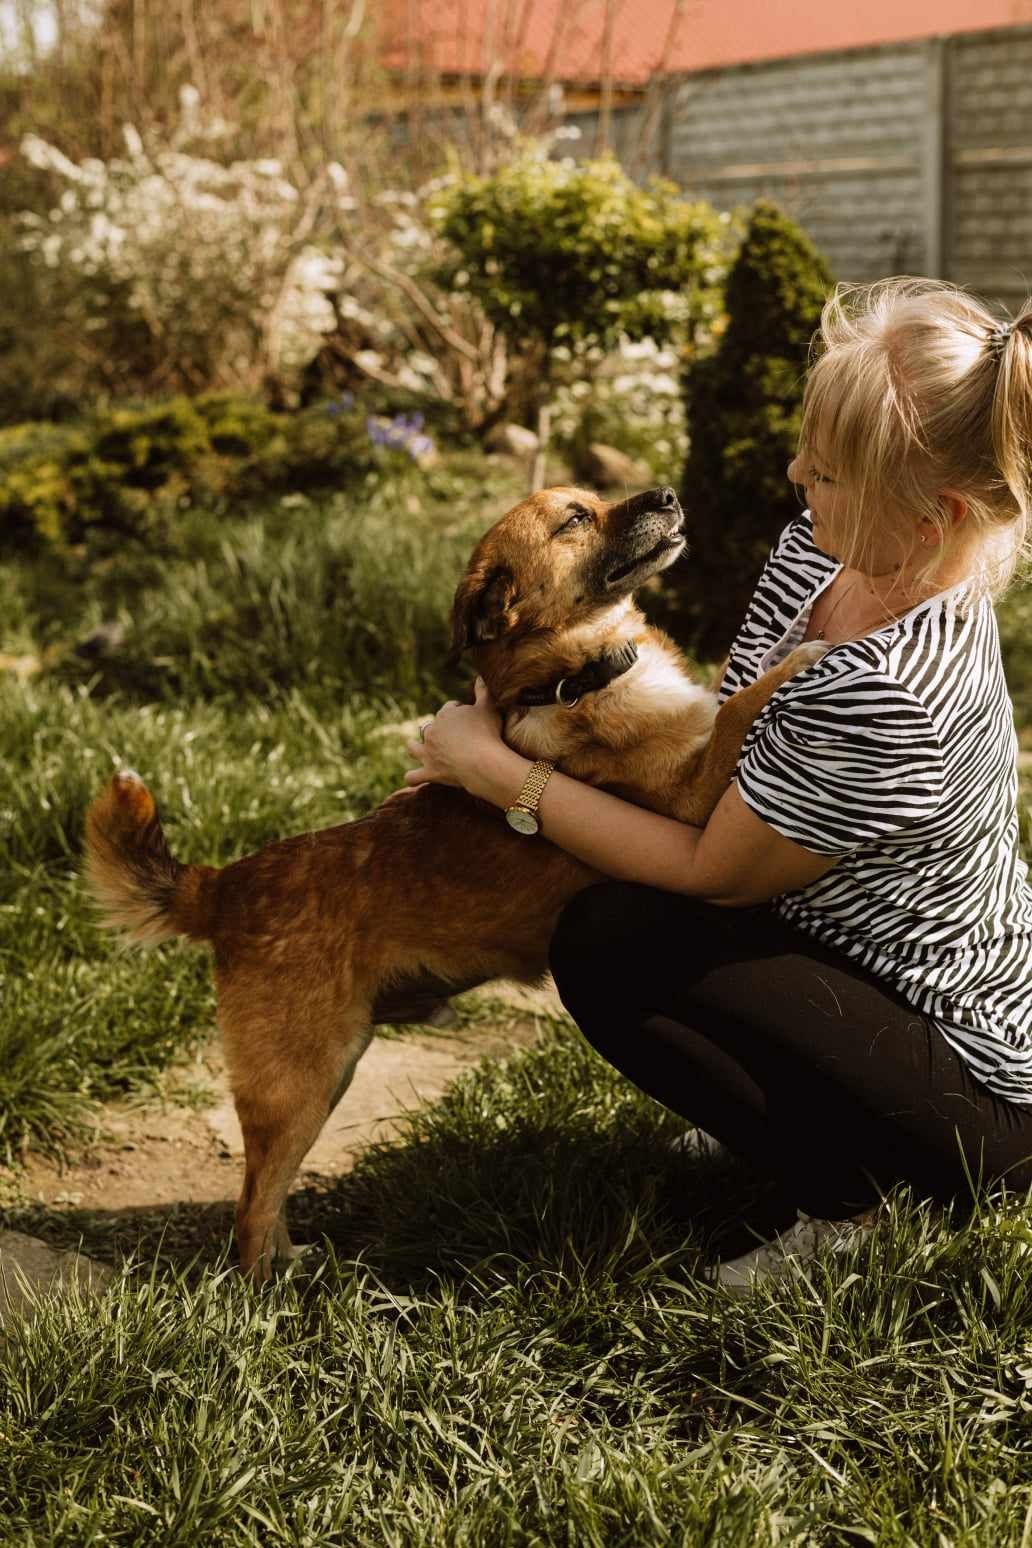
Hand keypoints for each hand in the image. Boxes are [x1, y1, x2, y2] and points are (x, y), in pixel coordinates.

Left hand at [403, 676, 504, 794]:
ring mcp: (428, 753)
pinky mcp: (429, 772)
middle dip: (437, 730)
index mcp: (445, 715)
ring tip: (416, 747)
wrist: (482, 761)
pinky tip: (412, 778)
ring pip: (414, 747)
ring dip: (414, 747)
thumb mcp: (489, 707)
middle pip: (431, 727)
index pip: (449, 709)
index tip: (468, 717)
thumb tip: (480, 677)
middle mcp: (432, 732)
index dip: (458, 712)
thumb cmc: (487, 733)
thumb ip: (484, 691)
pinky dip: (412, 777)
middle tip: (451, 737)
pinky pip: (413, 776)